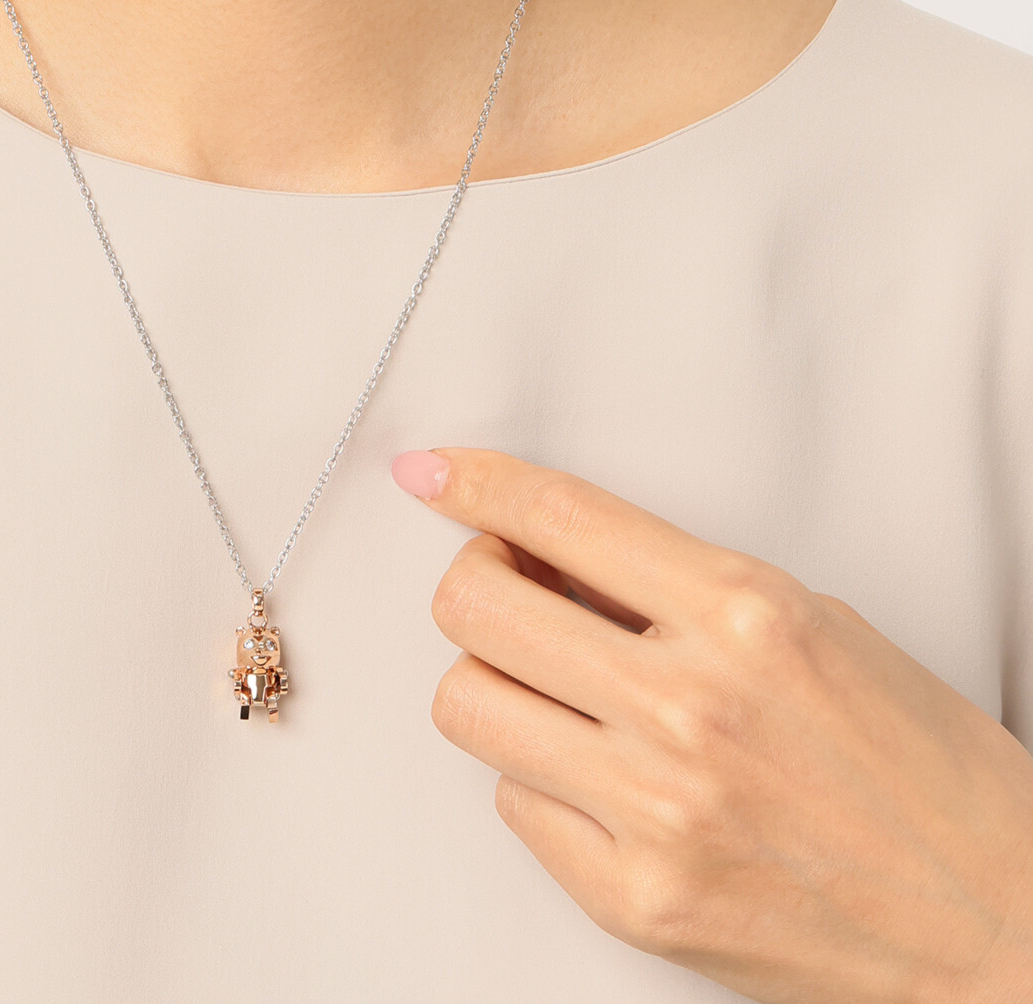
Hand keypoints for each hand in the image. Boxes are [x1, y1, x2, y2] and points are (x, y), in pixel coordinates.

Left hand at [390, 447, 1032, 1002]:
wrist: (1002, 932)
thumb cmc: (926, 772)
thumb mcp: (813, 626)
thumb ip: (677, 586)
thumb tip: (553, 556)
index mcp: (743, 616)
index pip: (560, 516)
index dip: (475, 483)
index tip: (430, 473)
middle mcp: (688, 708)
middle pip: (475, 608)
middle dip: (474, 583)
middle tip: (510, 589)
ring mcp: (655, 812)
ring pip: (468, 705)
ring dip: (496, 682)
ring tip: (555, 689)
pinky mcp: (635, 900)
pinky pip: (514, 804)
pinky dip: (542, 781)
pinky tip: (602, 779)